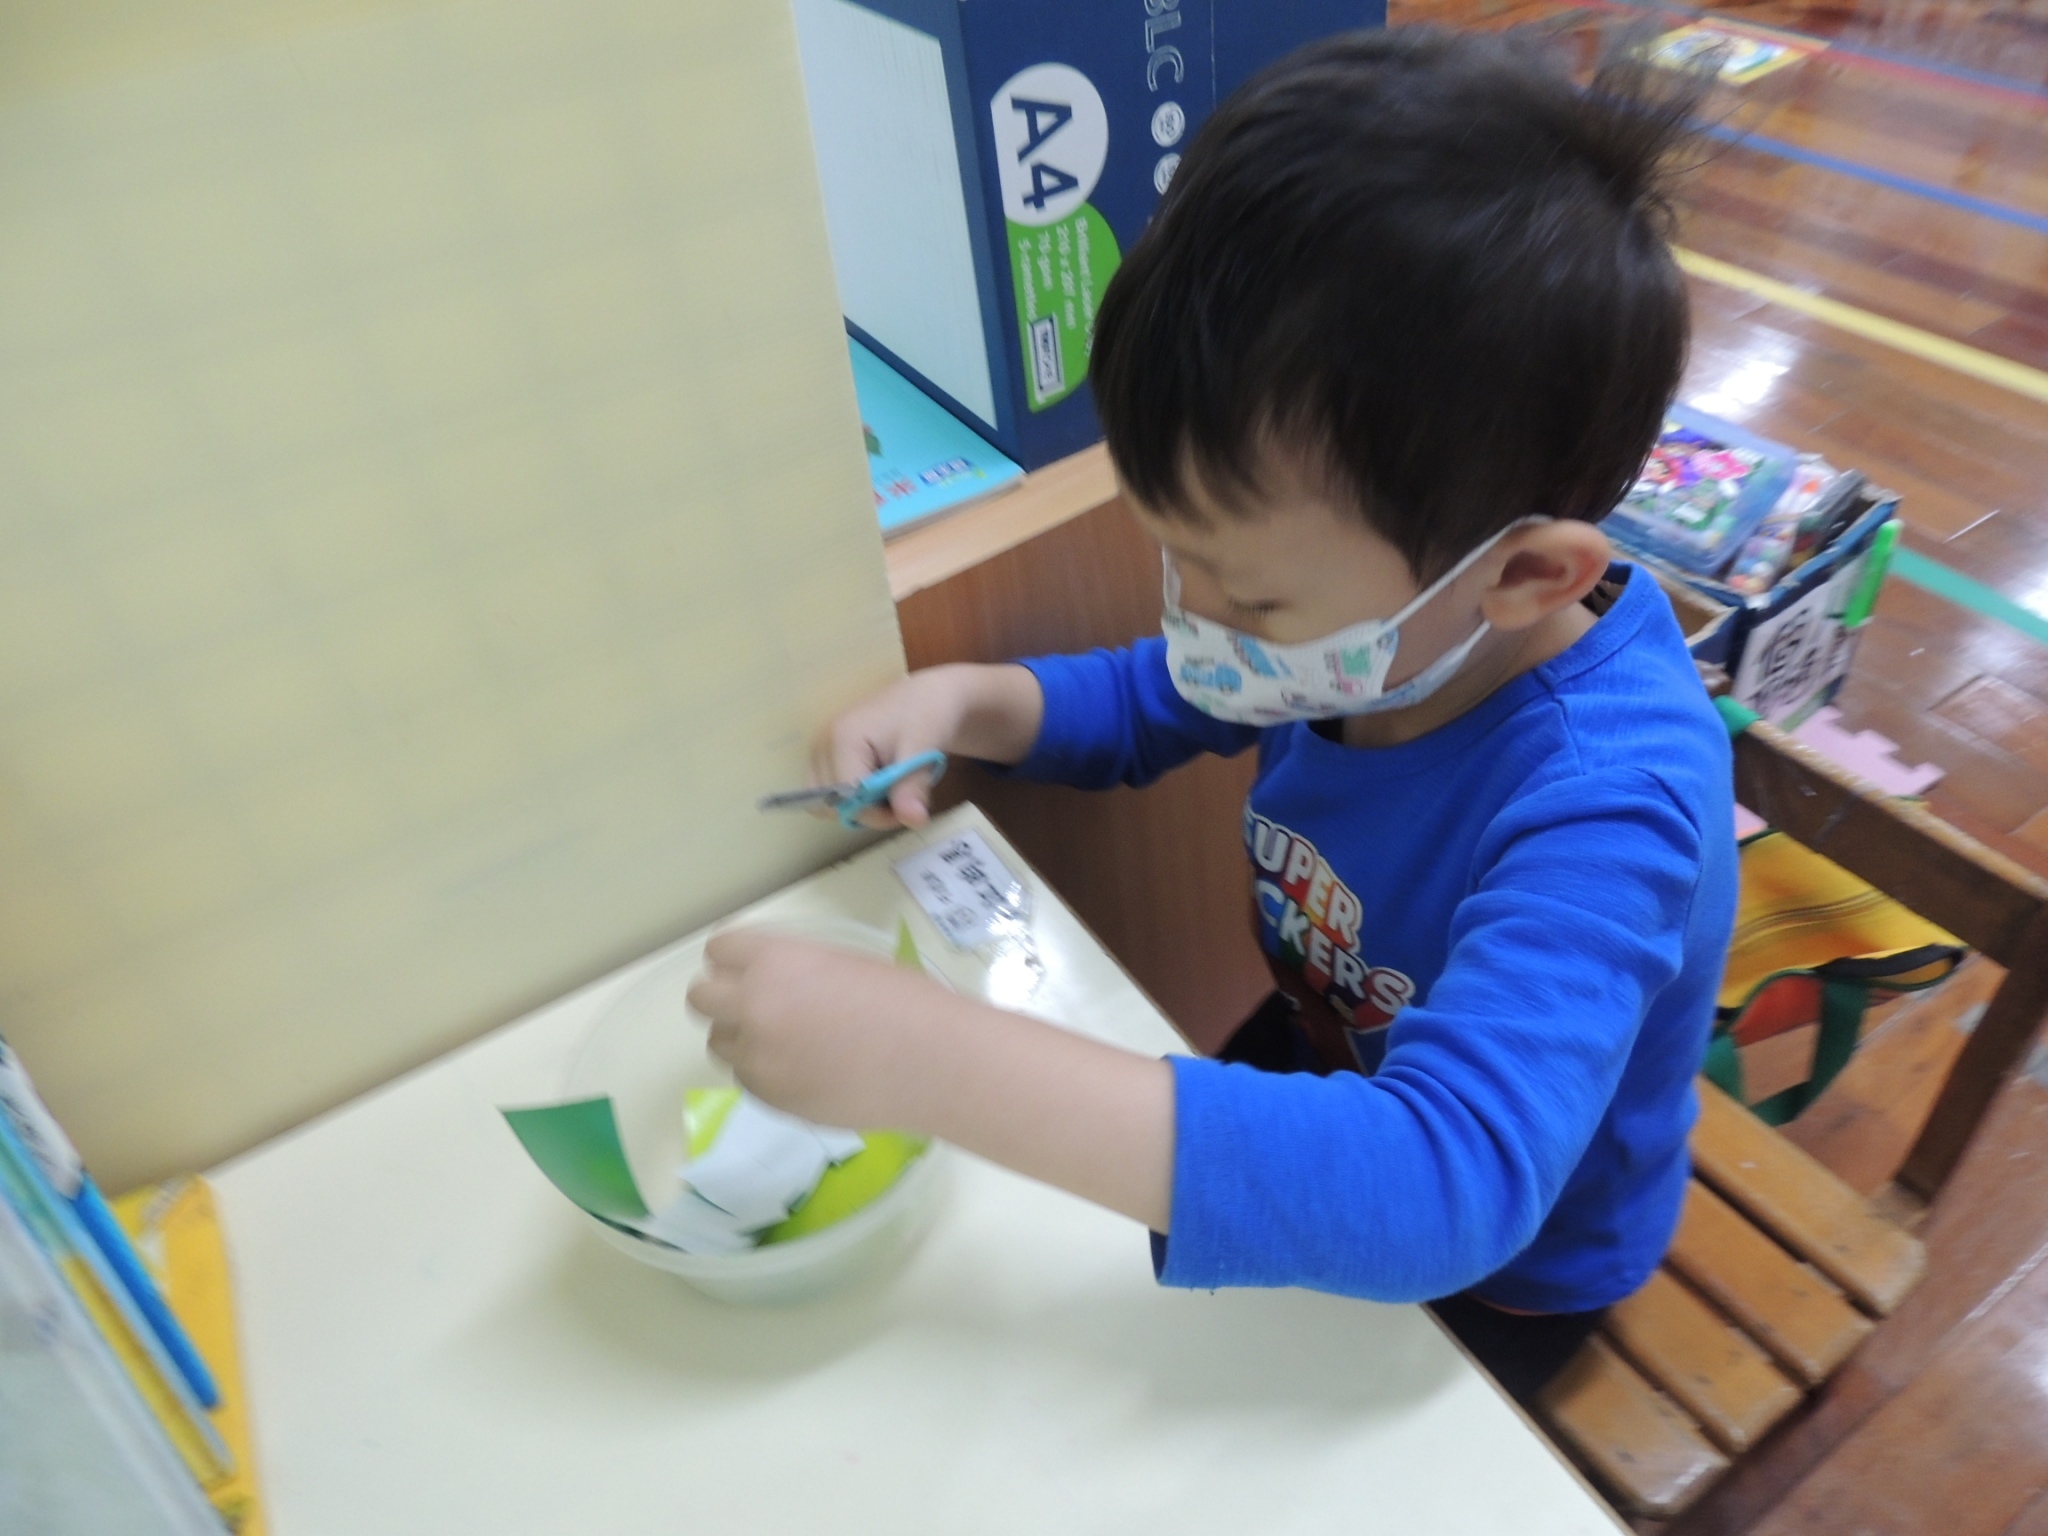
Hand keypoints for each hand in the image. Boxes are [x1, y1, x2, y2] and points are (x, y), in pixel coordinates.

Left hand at [687, 928, 1176, 1230]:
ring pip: (719, 1044)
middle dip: (724, 998)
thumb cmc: (906, 1000)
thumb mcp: (844, 963)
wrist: (933, 1062)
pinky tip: (807, 1069)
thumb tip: (776, 986)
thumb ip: (796, 970)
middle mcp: (754, 1006)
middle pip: (700, 998)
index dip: (735, 959)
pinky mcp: (771, 1099)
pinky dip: (766, 1074)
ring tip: (789, 1043)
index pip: (720, 949)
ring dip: (744, 1039)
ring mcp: (758, 1058)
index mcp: (775, 961)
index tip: (752, 968)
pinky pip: (747, 1080)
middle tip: (759, 1006)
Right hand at [814, 664, 1042, 828]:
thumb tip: (912, 821)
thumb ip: (912, 786)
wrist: (930, 696)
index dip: (877, 814)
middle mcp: (821, 744)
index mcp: (841, 739)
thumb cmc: (927, 715)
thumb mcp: (924, 750)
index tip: (909, 808)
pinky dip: (852, 798)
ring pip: (827, 802)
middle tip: (902, 798)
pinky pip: (829, 793)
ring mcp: (820, 749)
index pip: (847, 799)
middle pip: (832, 804)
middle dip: (868, 811)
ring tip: (890, 788)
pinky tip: (877, 783)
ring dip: (859, 806)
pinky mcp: (824, 755)